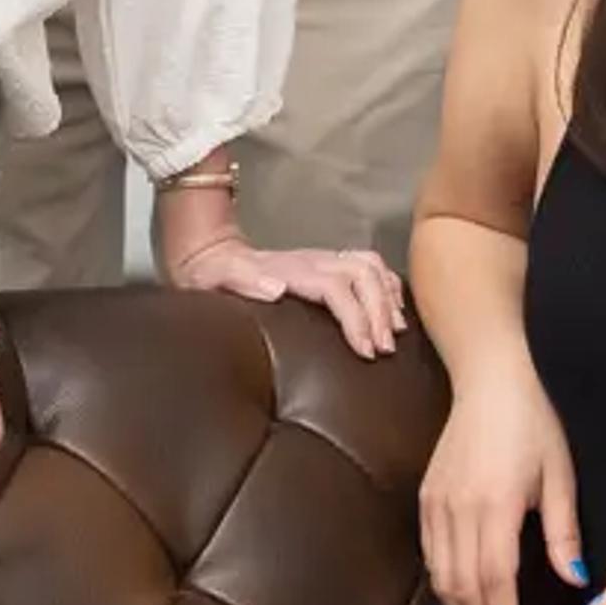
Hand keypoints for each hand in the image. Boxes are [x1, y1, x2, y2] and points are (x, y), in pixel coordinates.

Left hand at [166, 232, 407, 360]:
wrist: (211, 253)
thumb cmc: (215, 275)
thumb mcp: (219, 277)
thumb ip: (244, 280)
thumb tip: (277, 288)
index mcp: (294, 270)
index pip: (338, 288)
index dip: (357, 318)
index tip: (366, 351)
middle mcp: (315, 261)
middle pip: (363, 275)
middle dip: (380, 311)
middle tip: (386, 349)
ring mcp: (323, 260)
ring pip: (371, 267)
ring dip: (388, 298)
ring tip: (394, 333)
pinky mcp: (327, 264)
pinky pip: (369, 266)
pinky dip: (387, 285)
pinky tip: (391, 310)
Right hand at [420, 370, 587, 604]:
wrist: (488, 382)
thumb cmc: (531, 424)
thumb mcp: (560, 474)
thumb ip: (564, 532)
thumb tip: (574, 580)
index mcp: (495, 503)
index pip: (494, 579)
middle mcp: (459, 509)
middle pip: (463, 587)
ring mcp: (437, 505)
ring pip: (441, 578)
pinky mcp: (426, 501)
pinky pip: (430, 557)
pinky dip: (445, 588)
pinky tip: (463, 604)